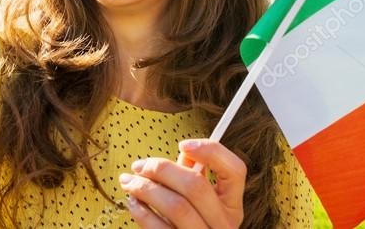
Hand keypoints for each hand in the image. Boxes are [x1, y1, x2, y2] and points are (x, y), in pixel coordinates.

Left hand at [119, 139, 245, 227]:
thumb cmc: (190, 220)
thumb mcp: (200, 199)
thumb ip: (193, 173)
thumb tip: (183, 152)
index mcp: (231, 205)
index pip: (235, 169)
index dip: (211, 151)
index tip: (183, 144)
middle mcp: (223, 223)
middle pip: (195, 185)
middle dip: (161, 169)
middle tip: (139, 166)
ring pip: (176, 206)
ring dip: (146, 189)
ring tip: (129, 182)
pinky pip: (159, 228)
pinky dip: (141, 212)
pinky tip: (134, 202)